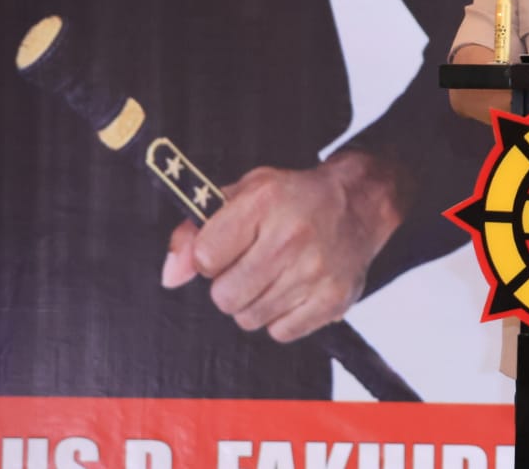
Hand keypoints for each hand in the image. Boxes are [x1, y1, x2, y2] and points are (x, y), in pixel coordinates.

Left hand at [160, 149, 404, 342]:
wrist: (357, 205)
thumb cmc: (295, 199)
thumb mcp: (243, 195)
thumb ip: (196, 232)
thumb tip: (172, 276)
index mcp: (263, 202)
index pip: (205, 258)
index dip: (210, 257)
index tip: (227, 247)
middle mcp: (291, 236)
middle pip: (225, 296)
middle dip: (230, 284)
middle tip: (251, 264)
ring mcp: (314, 271)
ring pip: (249, 318)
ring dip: (255, 302)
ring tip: (274, 275)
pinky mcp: (332, 300)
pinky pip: (281, 332)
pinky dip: (281, 317)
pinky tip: (293, 289)